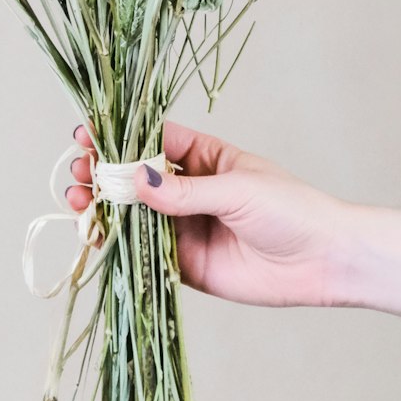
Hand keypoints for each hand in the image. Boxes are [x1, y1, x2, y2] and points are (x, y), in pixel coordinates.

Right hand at [66, 121, 350, 307]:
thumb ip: (184, 192)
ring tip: (77, 202)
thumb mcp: (236, 190)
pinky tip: (95, 235)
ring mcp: (184, 227)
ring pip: (132, 215)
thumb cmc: (291, 209)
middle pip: (133, 178)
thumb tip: (135, 180)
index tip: (86, 136)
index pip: (151, 141)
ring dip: (101, 207)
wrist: (324, 261)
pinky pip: (143, 253)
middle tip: (77, 172)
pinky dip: (117, 245)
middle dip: (101, 173)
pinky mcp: (185, 264)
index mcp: (204, 158)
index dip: (117, 139)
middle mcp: (188, 190)